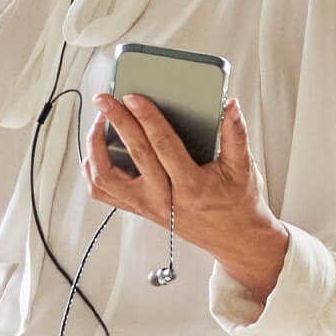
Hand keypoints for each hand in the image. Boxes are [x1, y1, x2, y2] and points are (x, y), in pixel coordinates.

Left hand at [84, 93, 289, 303]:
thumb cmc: (238, 202)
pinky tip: (96, 148)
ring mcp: (146, 206)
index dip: (146, 117)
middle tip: (104, 99)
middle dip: (115, 121)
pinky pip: (103, 192)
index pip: (162, 144)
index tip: (132, 96)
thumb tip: (231, 106)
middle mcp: (164, 199)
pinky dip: (92, 169)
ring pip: (105, 179)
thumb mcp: (243, 168)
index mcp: (191, 185)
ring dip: (95, 147)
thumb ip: (236, 134)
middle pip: (132, 154)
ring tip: (99, 121)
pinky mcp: (138, 210)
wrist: (234, 239)